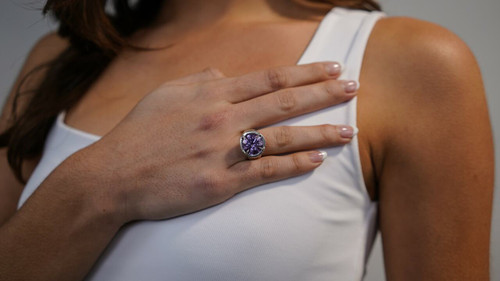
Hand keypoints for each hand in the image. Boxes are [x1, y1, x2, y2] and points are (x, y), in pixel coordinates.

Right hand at [75, 62, 357, 222]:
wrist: (114, 176)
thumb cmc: (140, 133)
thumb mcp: (166, 94)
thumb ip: (200, 80)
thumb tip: (225, 74)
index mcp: (211, 94)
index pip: (269, 79)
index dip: (304, 73)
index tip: (330, 68)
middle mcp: (222, 118)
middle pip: (284, 102)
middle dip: (324, 94)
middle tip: (353, 88)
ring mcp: (223, 151)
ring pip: (283, 137)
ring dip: (319, 133)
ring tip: (348, 130)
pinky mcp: (221, 182)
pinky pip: (266, 172)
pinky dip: (294, 165)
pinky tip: (317, 161)